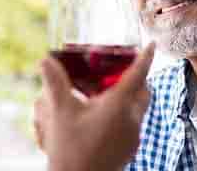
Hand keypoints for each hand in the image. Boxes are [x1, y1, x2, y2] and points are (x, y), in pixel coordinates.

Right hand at [36, 43, 154, 170]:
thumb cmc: (69, 149)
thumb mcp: (59, 113)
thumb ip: (55, 83)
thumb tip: (45, 61)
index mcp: (118, 106)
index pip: (138, 75)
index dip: (145, 58)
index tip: (152, 45)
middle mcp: (131, 120)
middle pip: (143, 92)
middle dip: (137, 80)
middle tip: (121, 71)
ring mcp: (133, 137)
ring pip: (138, 110)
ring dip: (128, 99)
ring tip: (106, 95)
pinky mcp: (129, 150)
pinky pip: (132, 125)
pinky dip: (123, 115)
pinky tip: (102, 119)